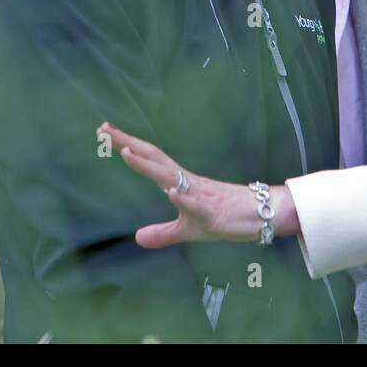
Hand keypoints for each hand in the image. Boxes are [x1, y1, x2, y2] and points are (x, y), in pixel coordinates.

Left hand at [97, 121, 295, 245]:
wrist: (262, 214)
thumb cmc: (227, 217)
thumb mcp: (188, 230)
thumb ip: (163, 233)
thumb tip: (138, 238)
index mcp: (180, 182)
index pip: (150, 160)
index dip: (127, 146)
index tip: (106, 132)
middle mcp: (188, 182)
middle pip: (154, 158)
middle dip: (128, 143)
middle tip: (104, 129)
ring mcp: (200, 195)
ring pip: (171, 177)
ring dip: (149, 165)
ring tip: (127, 152)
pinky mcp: (213, 213)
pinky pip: (197, 205)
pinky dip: (184, 199)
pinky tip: (172, 192)